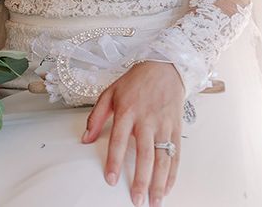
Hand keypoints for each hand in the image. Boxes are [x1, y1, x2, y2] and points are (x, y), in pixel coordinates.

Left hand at [82, 61, 184, 206]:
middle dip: (141, 179)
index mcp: (127, 110)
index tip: (110, 179)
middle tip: (136, 199)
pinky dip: (173, 173)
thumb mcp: (109, 93)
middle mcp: (146, 119)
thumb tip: (85, 139)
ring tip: (154, 201)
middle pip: (144, 154)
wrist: (163, 68)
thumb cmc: (134, 82)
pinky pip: (176, 154)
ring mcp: (163, 124)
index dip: (114, 160)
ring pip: (162, 158)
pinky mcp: (176, 128)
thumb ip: (96, 117)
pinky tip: (168, 187)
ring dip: (160, 182)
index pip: (119, 140)